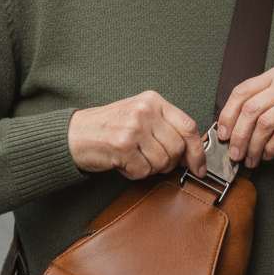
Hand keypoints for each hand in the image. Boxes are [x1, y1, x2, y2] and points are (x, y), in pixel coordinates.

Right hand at [68, 91, 207, 180]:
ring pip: (162, 162)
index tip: (199, 167)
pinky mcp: (122, 146)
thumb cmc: (108, 127)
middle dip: (169, 163)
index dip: (197, 151)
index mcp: (153, 100)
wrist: (74, 134)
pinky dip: (134, 174)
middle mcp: (145, 111)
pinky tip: (123, 163)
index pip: (189, 126)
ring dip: (149, 168)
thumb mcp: (140, 116)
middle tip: (151, 161)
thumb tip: (193, 154)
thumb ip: (166, 127)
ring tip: (133, 159)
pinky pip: (143, 171)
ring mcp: (133, 127)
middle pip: (177, 148)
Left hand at [216, 67, 273, 166]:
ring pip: (264, 124)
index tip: (223, 135)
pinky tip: (268, 156)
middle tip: (235, 154)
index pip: (241, 92)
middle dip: (239, 135)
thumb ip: (254, 112)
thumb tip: (225, 131)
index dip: (227, 115)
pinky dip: (270, 149)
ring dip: (253, 146)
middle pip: (250, 109)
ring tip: (251, 159)